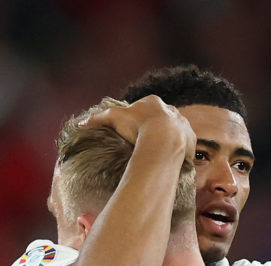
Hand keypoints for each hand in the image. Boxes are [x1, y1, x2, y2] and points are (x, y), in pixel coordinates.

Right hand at [81, 95, 195, 160]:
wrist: (163, 139)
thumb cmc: (137, 127)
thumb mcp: (114, 119)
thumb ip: (98, 119)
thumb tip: (80, 124)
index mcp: (152, 102)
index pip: (143, 108)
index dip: (137, 119)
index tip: (132, 131)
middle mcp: (170, 110)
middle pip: (160, 118)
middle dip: (154, 128)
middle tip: (145, 143)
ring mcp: (182, 123)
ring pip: (174, 130)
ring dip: (168, 139)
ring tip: (159, 153)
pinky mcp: (190, 138)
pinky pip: (184, 144)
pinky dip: (178, 150)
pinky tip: (171, 159)